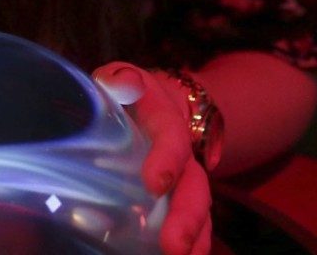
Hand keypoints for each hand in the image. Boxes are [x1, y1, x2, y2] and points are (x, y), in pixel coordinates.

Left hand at [92, 63, 212, 254]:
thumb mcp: (119, 78)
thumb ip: (118, 81)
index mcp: (162, 115)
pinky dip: (194, 242)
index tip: (155, 183)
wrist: (154, 98)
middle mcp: (182, 148)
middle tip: (174, 246)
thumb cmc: (125, 90)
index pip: (170, 135)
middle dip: (186, 215)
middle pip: (192, 182)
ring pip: (198, 206)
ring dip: (194, 235)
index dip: (167, 158)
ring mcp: (185, 175)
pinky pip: (193, 221)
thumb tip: (119, 83)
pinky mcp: (181, 195)